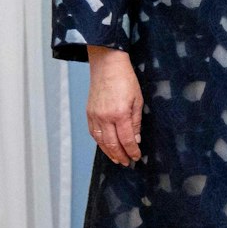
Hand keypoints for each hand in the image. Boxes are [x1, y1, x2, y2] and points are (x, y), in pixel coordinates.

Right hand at [85, 45, 143, 165]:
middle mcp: (105, 117)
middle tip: (127, 162)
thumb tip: (136, 139)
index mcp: (120, 114)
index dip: (132, 151)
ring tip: (117, 159)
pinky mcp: (89, 113)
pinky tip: (105, 146)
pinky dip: (100, 142)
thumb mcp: (138, 100)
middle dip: (120, 155)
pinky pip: (93, 132)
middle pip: (112, 144)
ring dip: (109, 152)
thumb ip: (136, 121)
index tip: (136, 157)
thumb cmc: (125, 80)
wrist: (107, 65)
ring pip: (101, 141)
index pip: (126, 139)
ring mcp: (94, 115)